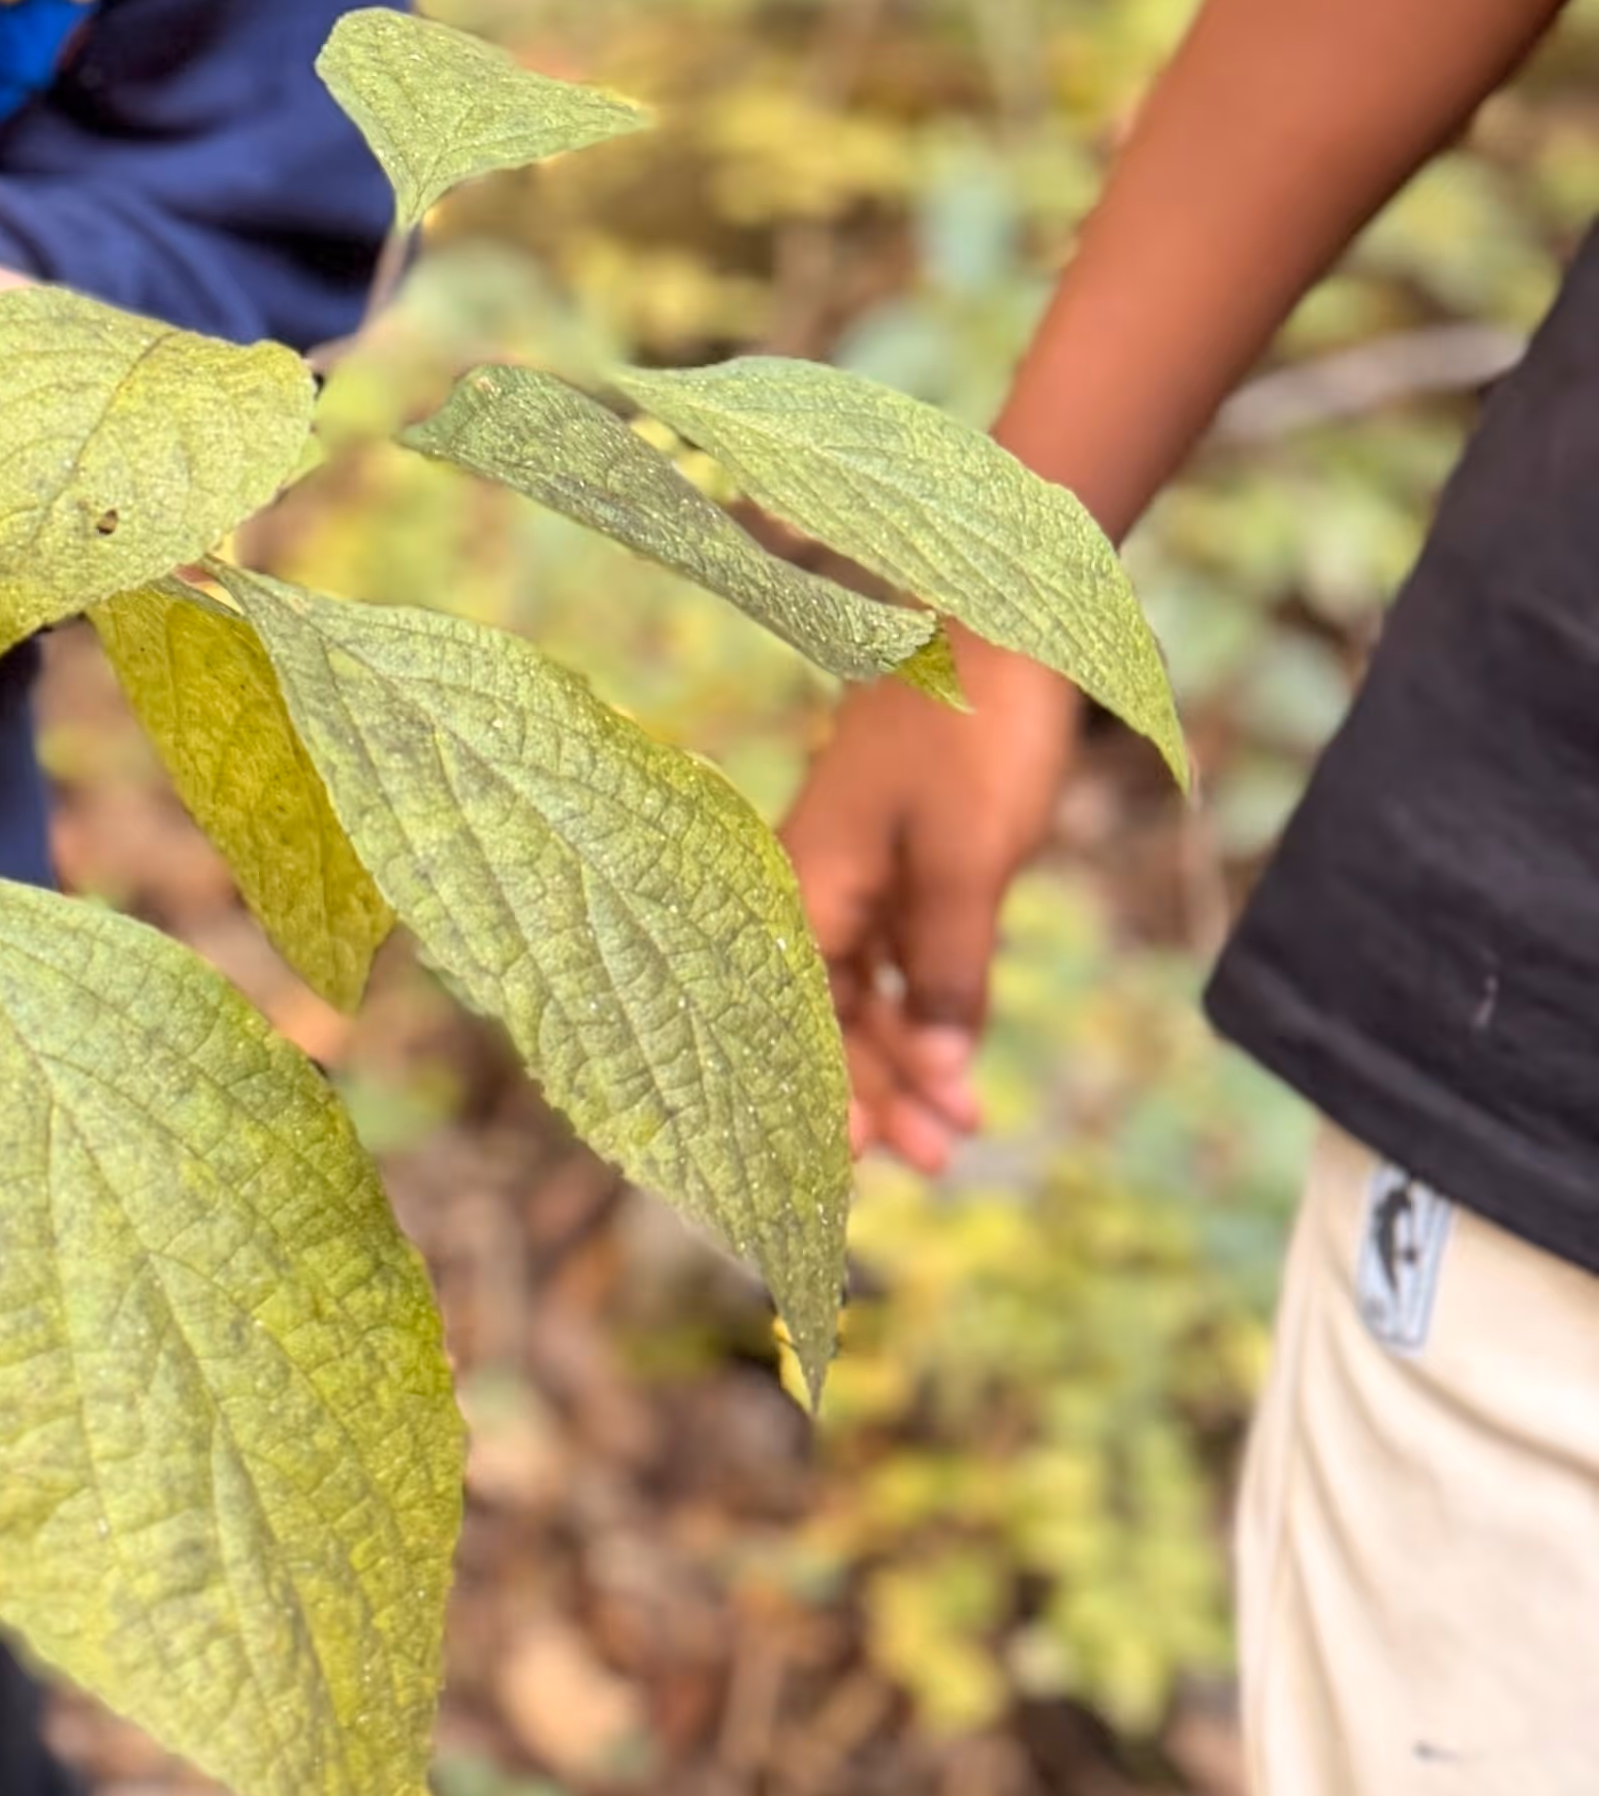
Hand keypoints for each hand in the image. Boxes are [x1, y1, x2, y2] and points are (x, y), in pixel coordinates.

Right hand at [781, 646, 1084, 1173]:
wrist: (1002, 632)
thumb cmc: (971, 739)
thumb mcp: (967, 865)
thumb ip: (949, 970)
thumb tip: (940, 1074)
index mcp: (807, 884)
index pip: (794, 1018)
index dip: (817, 1093)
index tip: (850, 1163)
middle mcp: (818, 886)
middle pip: (828, 1016)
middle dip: (877, 1093)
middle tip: (936, 1162)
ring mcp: (862, 874)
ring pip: (869, 993)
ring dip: (910, 1061)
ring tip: (960, 1131)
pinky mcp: (907, 863)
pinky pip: (900, 960)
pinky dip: (929, 1010)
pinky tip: (959, 1058)